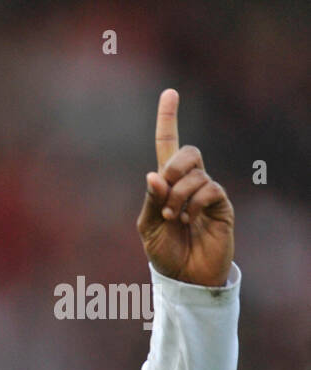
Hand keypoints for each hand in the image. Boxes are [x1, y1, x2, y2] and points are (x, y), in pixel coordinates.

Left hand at [137, 89, 233, 287]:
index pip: (168, 145)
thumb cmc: (164, 252)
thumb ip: (149, 200)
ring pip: (196, 175)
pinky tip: (188, 220)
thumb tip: (154, 174)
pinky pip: (209, 190)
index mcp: (167, 184)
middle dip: (173, 168)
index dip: (168, 119)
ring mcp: (208, 193)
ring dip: (177, 197)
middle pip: (188, 152)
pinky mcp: (222, 205)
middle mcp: (190, 183)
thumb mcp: (146, 227)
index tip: (170, 92)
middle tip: (163, 194)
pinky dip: (192, 204)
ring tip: (172, 219)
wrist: (184, 277)